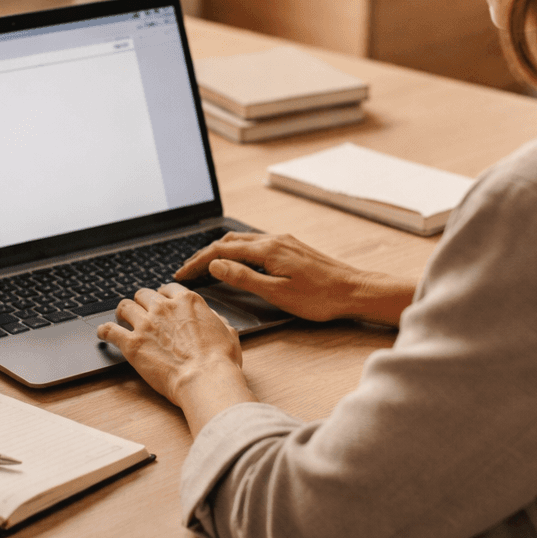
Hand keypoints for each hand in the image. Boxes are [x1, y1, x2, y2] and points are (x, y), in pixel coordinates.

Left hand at [98, 284, 255, 433]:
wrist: (205, 379)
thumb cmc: (220, 360)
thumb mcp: (228, 333)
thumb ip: (218, 320)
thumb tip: (216, 320)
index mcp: (187, 301)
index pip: (168, 288)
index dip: (162, 296)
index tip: (160, 302)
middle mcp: (164, 307)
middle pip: (143, 294)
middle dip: (141, 302)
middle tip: (140, 311)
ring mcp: (146, 324)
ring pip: (125, 306)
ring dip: (122, 312)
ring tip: (120, 318)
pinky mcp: (132, 343)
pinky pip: (110, 330)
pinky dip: (104, 331)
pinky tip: (102, 333)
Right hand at [175, 232, 414, 325]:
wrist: (355, 290)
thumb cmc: (320, 298)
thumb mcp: (277, 293)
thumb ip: (244, 277)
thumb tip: (216, 265)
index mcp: (268, 250)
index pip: (222, 250)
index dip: (198, 262)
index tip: (181, 274)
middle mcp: (274, 239)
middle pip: (229, 241)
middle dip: (205, 254)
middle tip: (188, 271)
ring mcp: (284, 241)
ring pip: (243, 240)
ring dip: (220, 251)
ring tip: (206, 267)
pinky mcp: (292, 247)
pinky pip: (256, 243)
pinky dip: (238, 251)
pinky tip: (237, 262)